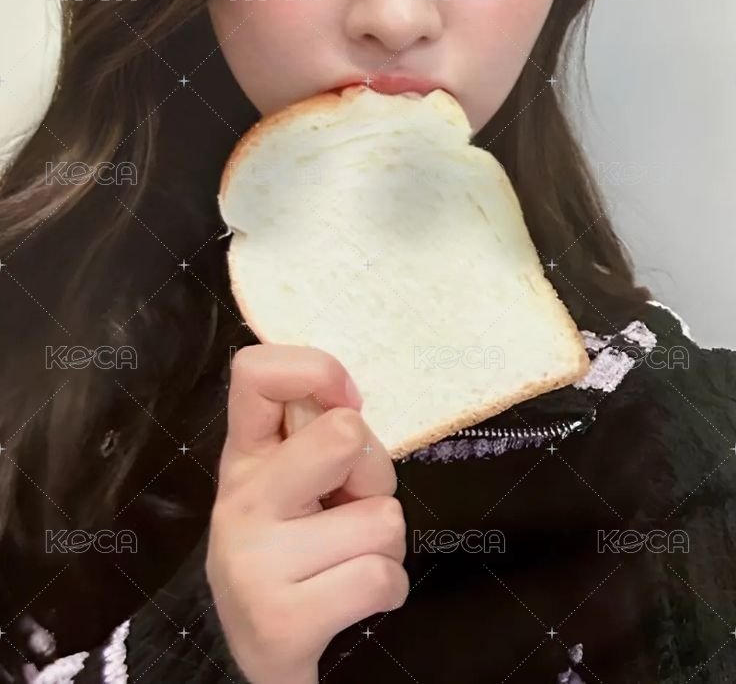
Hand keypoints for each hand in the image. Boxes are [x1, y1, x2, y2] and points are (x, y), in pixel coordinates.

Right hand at [206, 344, 408, 683]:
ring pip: (383, 517)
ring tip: (347, 558)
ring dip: (385, 542)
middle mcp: (240, 501)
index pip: (256, 370)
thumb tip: (350, 401)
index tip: (344, 403)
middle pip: (345, 434)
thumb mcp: (290, 482)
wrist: (260, 655)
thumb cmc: (293, 548)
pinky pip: (382, 576)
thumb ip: (315, 433)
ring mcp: (254, 563)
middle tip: (350, 505)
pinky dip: (388, 588)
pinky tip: (350, 597)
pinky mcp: (281, 623)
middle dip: (375, 474)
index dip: (317, 370)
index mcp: (243, 455)